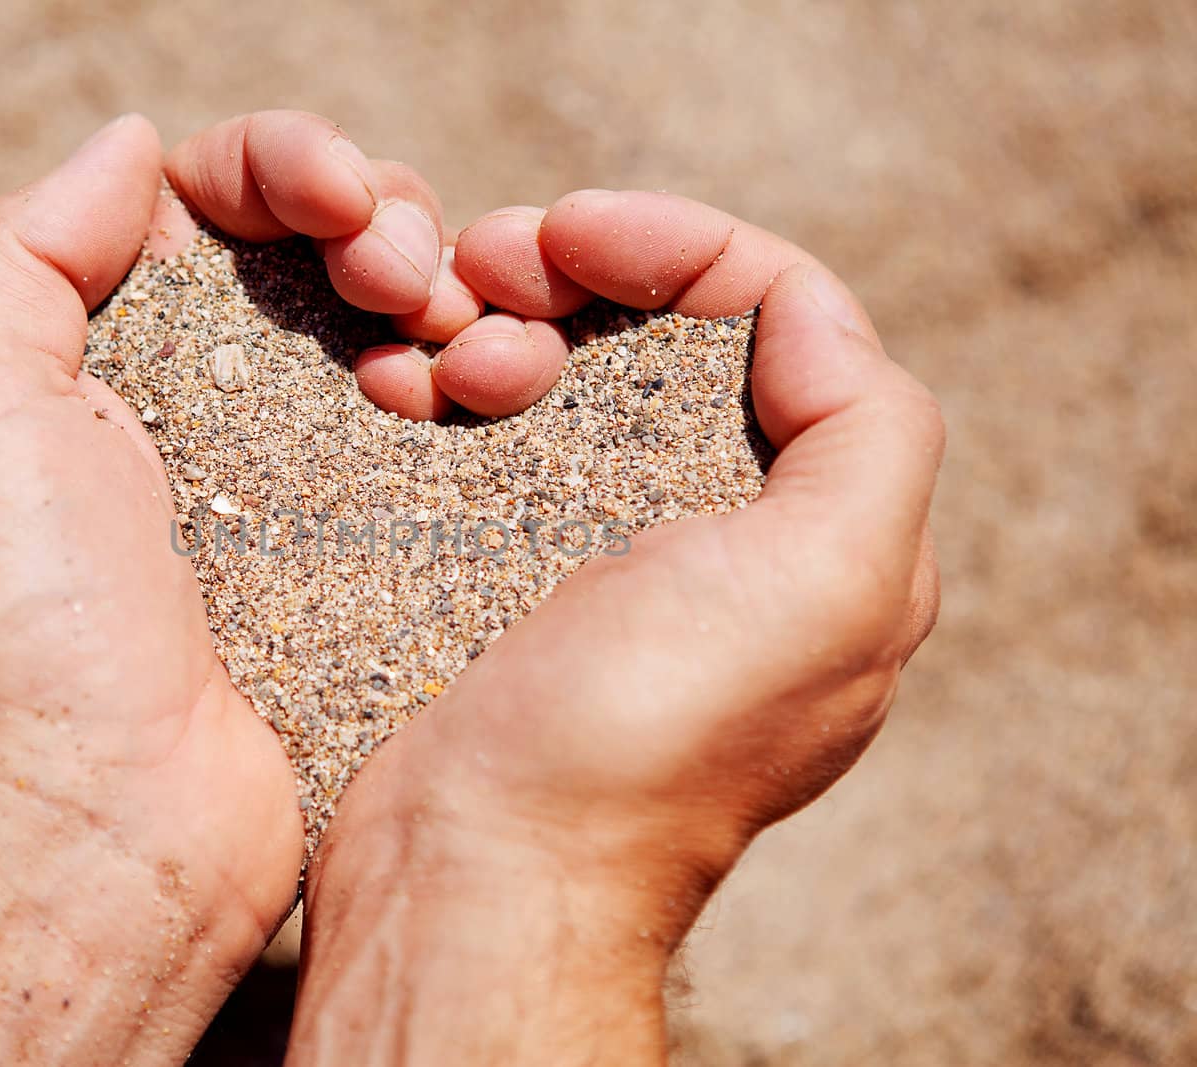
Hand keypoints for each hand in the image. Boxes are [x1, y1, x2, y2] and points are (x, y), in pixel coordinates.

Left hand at [0, 109, 472, 1057]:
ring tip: (457, 334)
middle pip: (331, 254)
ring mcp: (315, 488)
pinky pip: (458, 444)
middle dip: (384, 220)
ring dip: (451, 294)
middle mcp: (223, 408)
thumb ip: (23, 254)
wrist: (100, 829)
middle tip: (402, 275)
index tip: (338, 199)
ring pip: (410, 335)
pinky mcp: (385, 561)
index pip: (220, 202)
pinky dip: (487, 388)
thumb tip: (129, 145)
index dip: (289, 167)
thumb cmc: (20, 632)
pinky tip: (493, 389)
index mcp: (123, 358)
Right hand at [289, 192, 944, 1062]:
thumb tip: (803, 315)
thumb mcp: (821, 590)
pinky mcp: (504, 576)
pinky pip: (488, 438)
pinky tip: (398, 384)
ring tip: (433, 341)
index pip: (781, 316)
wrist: (473, 874)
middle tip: (480, 269)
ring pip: (571, 374)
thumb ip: (867, 431)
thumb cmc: (641, 742)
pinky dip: (448, 386)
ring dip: (502, 321)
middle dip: (578, 273)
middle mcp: (722, 536)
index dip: (683, 244)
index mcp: (819, 530)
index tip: (572, 229)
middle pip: (668, 335)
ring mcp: (606, 557)